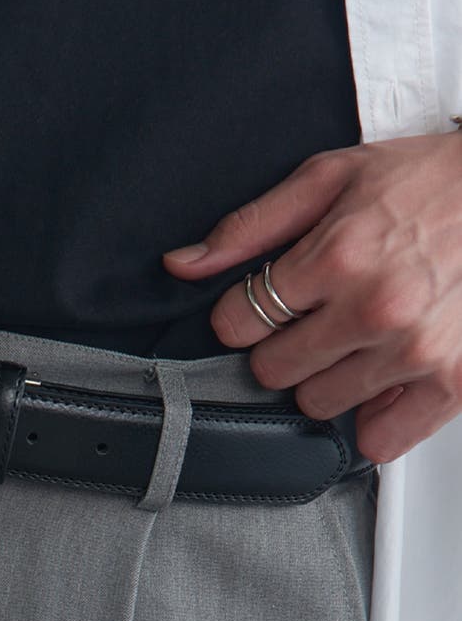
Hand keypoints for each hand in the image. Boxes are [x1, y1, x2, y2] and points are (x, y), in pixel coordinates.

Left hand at [161, 129, 461, 463]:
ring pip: (317, 404)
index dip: (237, 314)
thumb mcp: (328, 179)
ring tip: (348, 340)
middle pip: (272, 369)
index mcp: (337, 256)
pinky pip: (381, 440)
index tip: (254, 307)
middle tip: (307, 319)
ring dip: (322, 377)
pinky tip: (375, 380)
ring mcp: (415, 352)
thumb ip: (249, 227)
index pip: (238, 321)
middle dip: (277, 344)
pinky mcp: (453, 382)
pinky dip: (371, 417)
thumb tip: (184, 264)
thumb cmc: (427, 182)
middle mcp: (375, 309)